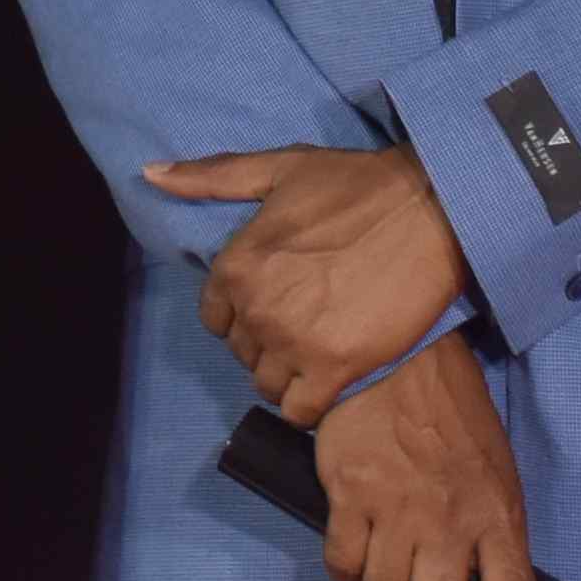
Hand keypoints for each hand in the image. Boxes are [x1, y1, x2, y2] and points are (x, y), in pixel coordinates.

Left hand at [151, 142, 470, 414]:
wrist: (431, 209)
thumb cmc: (354, 185)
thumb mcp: (276, 169)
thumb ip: (211, 178)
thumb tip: (149, 174)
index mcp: (235, 265)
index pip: (213, 317)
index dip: (240, 315)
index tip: (273, 306)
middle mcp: (255, 309)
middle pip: (242, 352)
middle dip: (264, 344)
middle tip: (303, 327)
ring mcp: (293, 342)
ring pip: (266, 384)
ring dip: (286, 375)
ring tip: (317, 353)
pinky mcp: (336, 368)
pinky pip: (300, 411)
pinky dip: (308, 404)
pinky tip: (329, 381)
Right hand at [311, 332, 536, 580]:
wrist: (396, 360)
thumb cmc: (453, 414)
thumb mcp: (494, 470)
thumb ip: (489, 526)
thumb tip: (474, 576)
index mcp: (498, 515)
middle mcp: (450, 523)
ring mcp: (397, 512)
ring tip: (382, 576)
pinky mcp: (349, 497)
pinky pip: (343, 564)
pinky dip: (345, 573)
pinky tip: (351, 557)